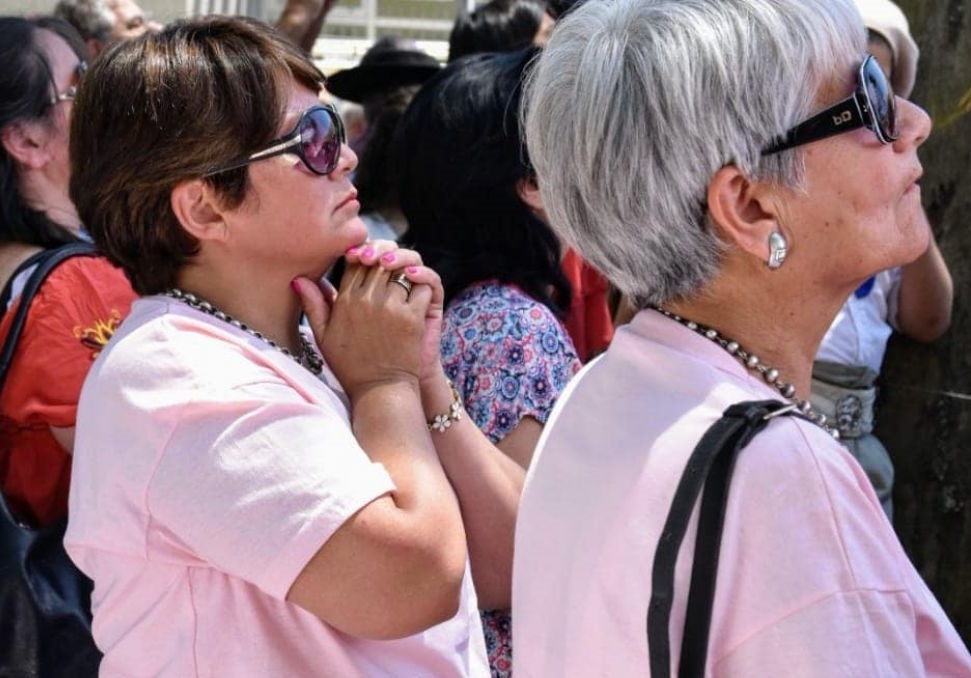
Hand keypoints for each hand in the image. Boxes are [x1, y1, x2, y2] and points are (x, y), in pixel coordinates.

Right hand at [292, 245, 434, 398]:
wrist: (379, 390)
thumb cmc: (350, 365)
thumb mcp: (324, 336)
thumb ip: (313, 305)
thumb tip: (299, 279)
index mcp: (345, 301)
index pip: (356, 262)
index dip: (365, 255)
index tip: (370, 260)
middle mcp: (367, 300)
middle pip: (379, 260)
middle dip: (387, 256)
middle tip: (391, 263)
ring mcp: (391, 307)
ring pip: (401, 270)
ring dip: (405, 269)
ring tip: (404, 276)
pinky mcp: (412, 317)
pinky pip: (421, 286)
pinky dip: (422, 284)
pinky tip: (419, 290)